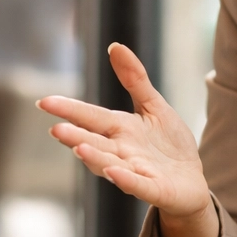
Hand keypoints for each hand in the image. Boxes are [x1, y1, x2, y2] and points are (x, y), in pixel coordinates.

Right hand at [38, 44, 218, 236]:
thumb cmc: (168, 145)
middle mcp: (122, 151)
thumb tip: (114, 46)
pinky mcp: (155, 189)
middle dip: (76, 136)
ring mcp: (136, 171)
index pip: (91, 117)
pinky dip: (127, 180)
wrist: (192, 181)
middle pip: (95, 142)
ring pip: (110, 164)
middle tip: (56, 129)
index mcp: (119, 129)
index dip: (69, 109)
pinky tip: (115, 172)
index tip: (44, 102)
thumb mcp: (153, 106)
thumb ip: (134, 79)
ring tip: (79, 148)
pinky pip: (139, 185)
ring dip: (95, 157)